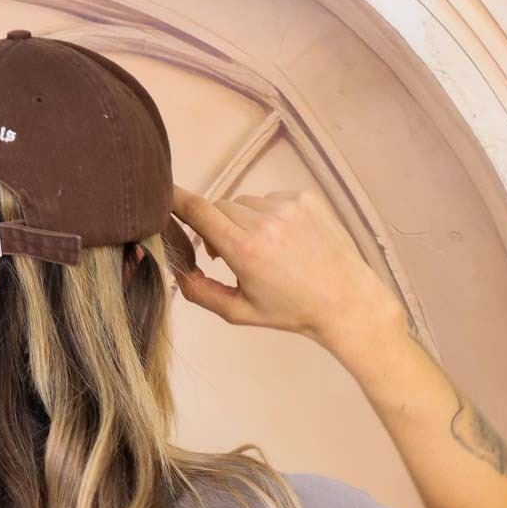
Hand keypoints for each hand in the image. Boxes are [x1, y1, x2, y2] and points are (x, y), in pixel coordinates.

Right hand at [170, 184, 397, 343]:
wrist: (344, 299)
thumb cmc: (290, 310)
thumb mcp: (239, 312)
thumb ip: (200, 292)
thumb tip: (176, 270)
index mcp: (245, 251)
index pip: (199, 211)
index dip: (176, 200)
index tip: (162, 195)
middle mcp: (265, 222)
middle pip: (219, 207)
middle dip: (215, 226)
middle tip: (227, 255)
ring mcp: (287, 206)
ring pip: (244, 202)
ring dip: (243, 221)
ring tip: (263, 250)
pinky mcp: (305, 197)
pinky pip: (270, 198)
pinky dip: (267, 215)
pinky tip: (283, 241)